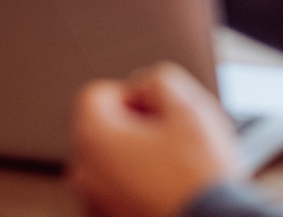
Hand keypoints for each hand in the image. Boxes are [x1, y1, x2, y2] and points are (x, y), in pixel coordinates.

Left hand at [68, 62, 240, 216]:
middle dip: (134, 126)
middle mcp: (84, 172)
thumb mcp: (188, 108)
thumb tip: (145, 85)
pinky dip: (135, 185)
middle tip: (171, 138)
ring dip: (136, 157)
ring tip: (174, 167)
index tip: (158, 110)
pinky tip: (167, 188)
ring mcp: (93, 202)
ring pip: (110, 162)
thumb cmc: (198, 178)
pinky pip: (115, 190)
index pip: (97, 95)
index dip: (133, 95)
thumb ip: (158, 80)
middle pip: (102, 129)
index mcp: (94, 137)